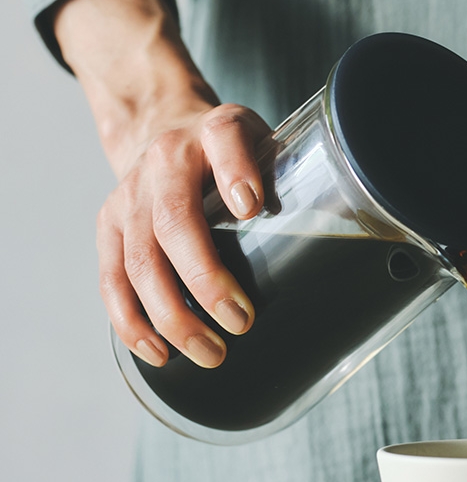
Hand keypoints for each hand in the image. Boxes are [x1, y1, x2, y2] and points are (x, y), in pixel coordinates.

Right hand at [54, 0, 271, 367]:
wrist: (163, 129)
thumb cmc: (229, 153)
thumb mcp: (266, 145)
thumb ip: (292, 178)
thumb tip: (343, 239)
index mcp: (215, 131)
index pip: (224, 141)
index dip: (234, 172)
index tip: (250, 206)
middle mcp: (166, 159)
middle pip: (173, 222)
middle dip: (205, 280)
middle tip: (239, 323)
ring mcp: (130, 193)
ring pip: (138, 260)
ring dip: (171, 314)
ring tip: (209, 352)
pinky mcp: (108, 224)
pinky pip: (112, 278)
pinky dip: (131, 321)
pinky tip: (158, 351)